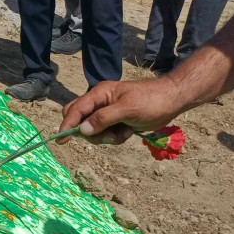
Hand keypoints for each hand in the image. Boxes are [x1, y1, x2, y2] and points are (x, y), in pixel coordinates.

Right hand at [57, 78, 182, 144]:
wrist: (173, 100)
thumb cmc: (151, 101)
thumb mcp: (127, 109)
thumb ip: (103, 119)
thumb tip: (83, 130)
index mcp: (100, 94)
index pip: (76, 109)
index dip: (67, 124)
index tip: (60, 140)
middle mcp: (100, 102)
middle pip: (80, 119)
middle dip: (90, 133)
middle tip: (107, 137)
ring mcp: (107, 111)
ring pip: (93, 130)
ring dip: (106, 136)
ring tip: (123, 133)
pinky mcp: (116, 120)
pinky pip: (106, 133)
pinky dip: (115, 136)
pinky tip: (129, 132)